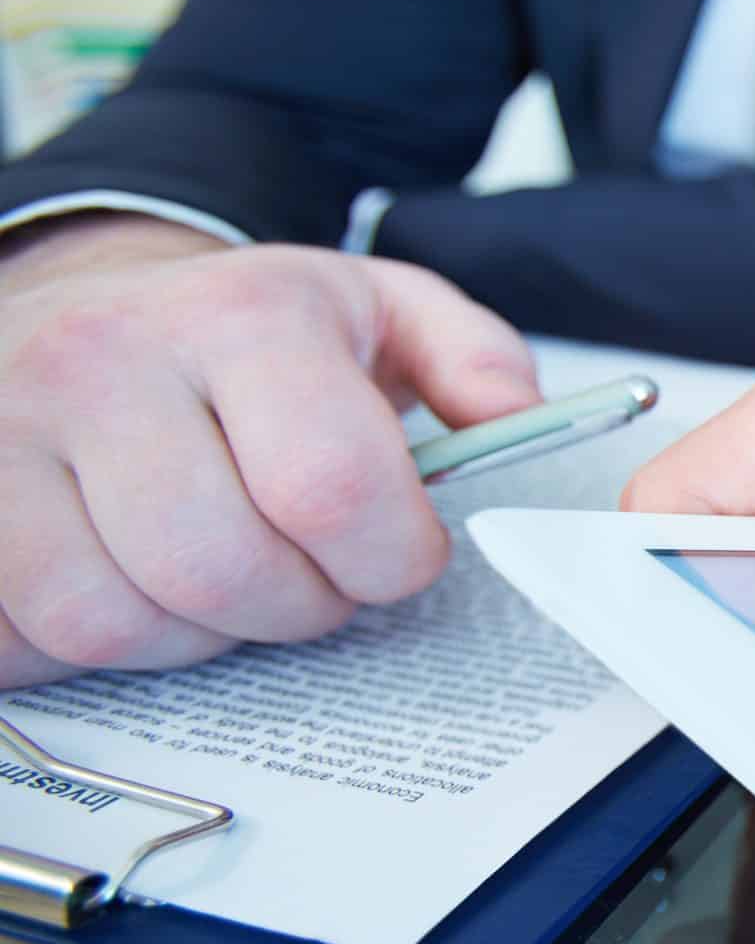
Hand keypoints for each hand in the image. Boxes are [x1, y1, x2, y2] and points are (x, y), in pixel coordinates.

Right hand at [0, 215, 538, 688]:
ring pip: (114, 621)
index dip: (387, 555)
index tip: (395, 553)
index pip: (332, 482)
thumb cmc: (241, 336)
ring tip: (217, 571)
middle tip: (309, 572)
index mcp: (235, 315)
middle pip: (223, 570)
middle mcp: (102, 362)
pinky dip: (89, 640)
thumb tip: (514, 414)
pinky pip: (24, 636)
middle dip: (295, 605)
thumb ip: (471, 356)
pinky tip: (127, 578)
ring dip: (191, 633)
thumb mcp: (375, 310)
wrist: (75, 303)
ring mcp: (1, 435)